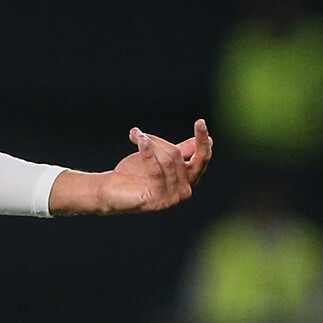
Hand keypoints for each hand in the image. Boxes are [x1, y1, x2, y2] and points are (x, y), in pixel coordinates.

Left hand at [50, 119, 212, 215]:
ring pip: (167, 161)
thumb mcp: (160, 156)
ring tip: (135, 138)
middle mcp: (185, 190)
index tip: (200, 122)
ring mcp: (173, 198)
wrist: (112, 189)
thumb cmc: (136, 172)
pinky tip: (140, 142)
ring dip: (149, 145)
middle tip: (141, 133)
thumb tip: (211, 140)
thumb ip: (181, 150)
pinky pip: (156, 171)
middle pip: (177, 155)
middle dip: (159, 141)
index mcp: (189, 179)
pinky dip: (148, 154)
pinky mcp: (158, 200)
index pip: (201, 158)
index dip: (202, 141)